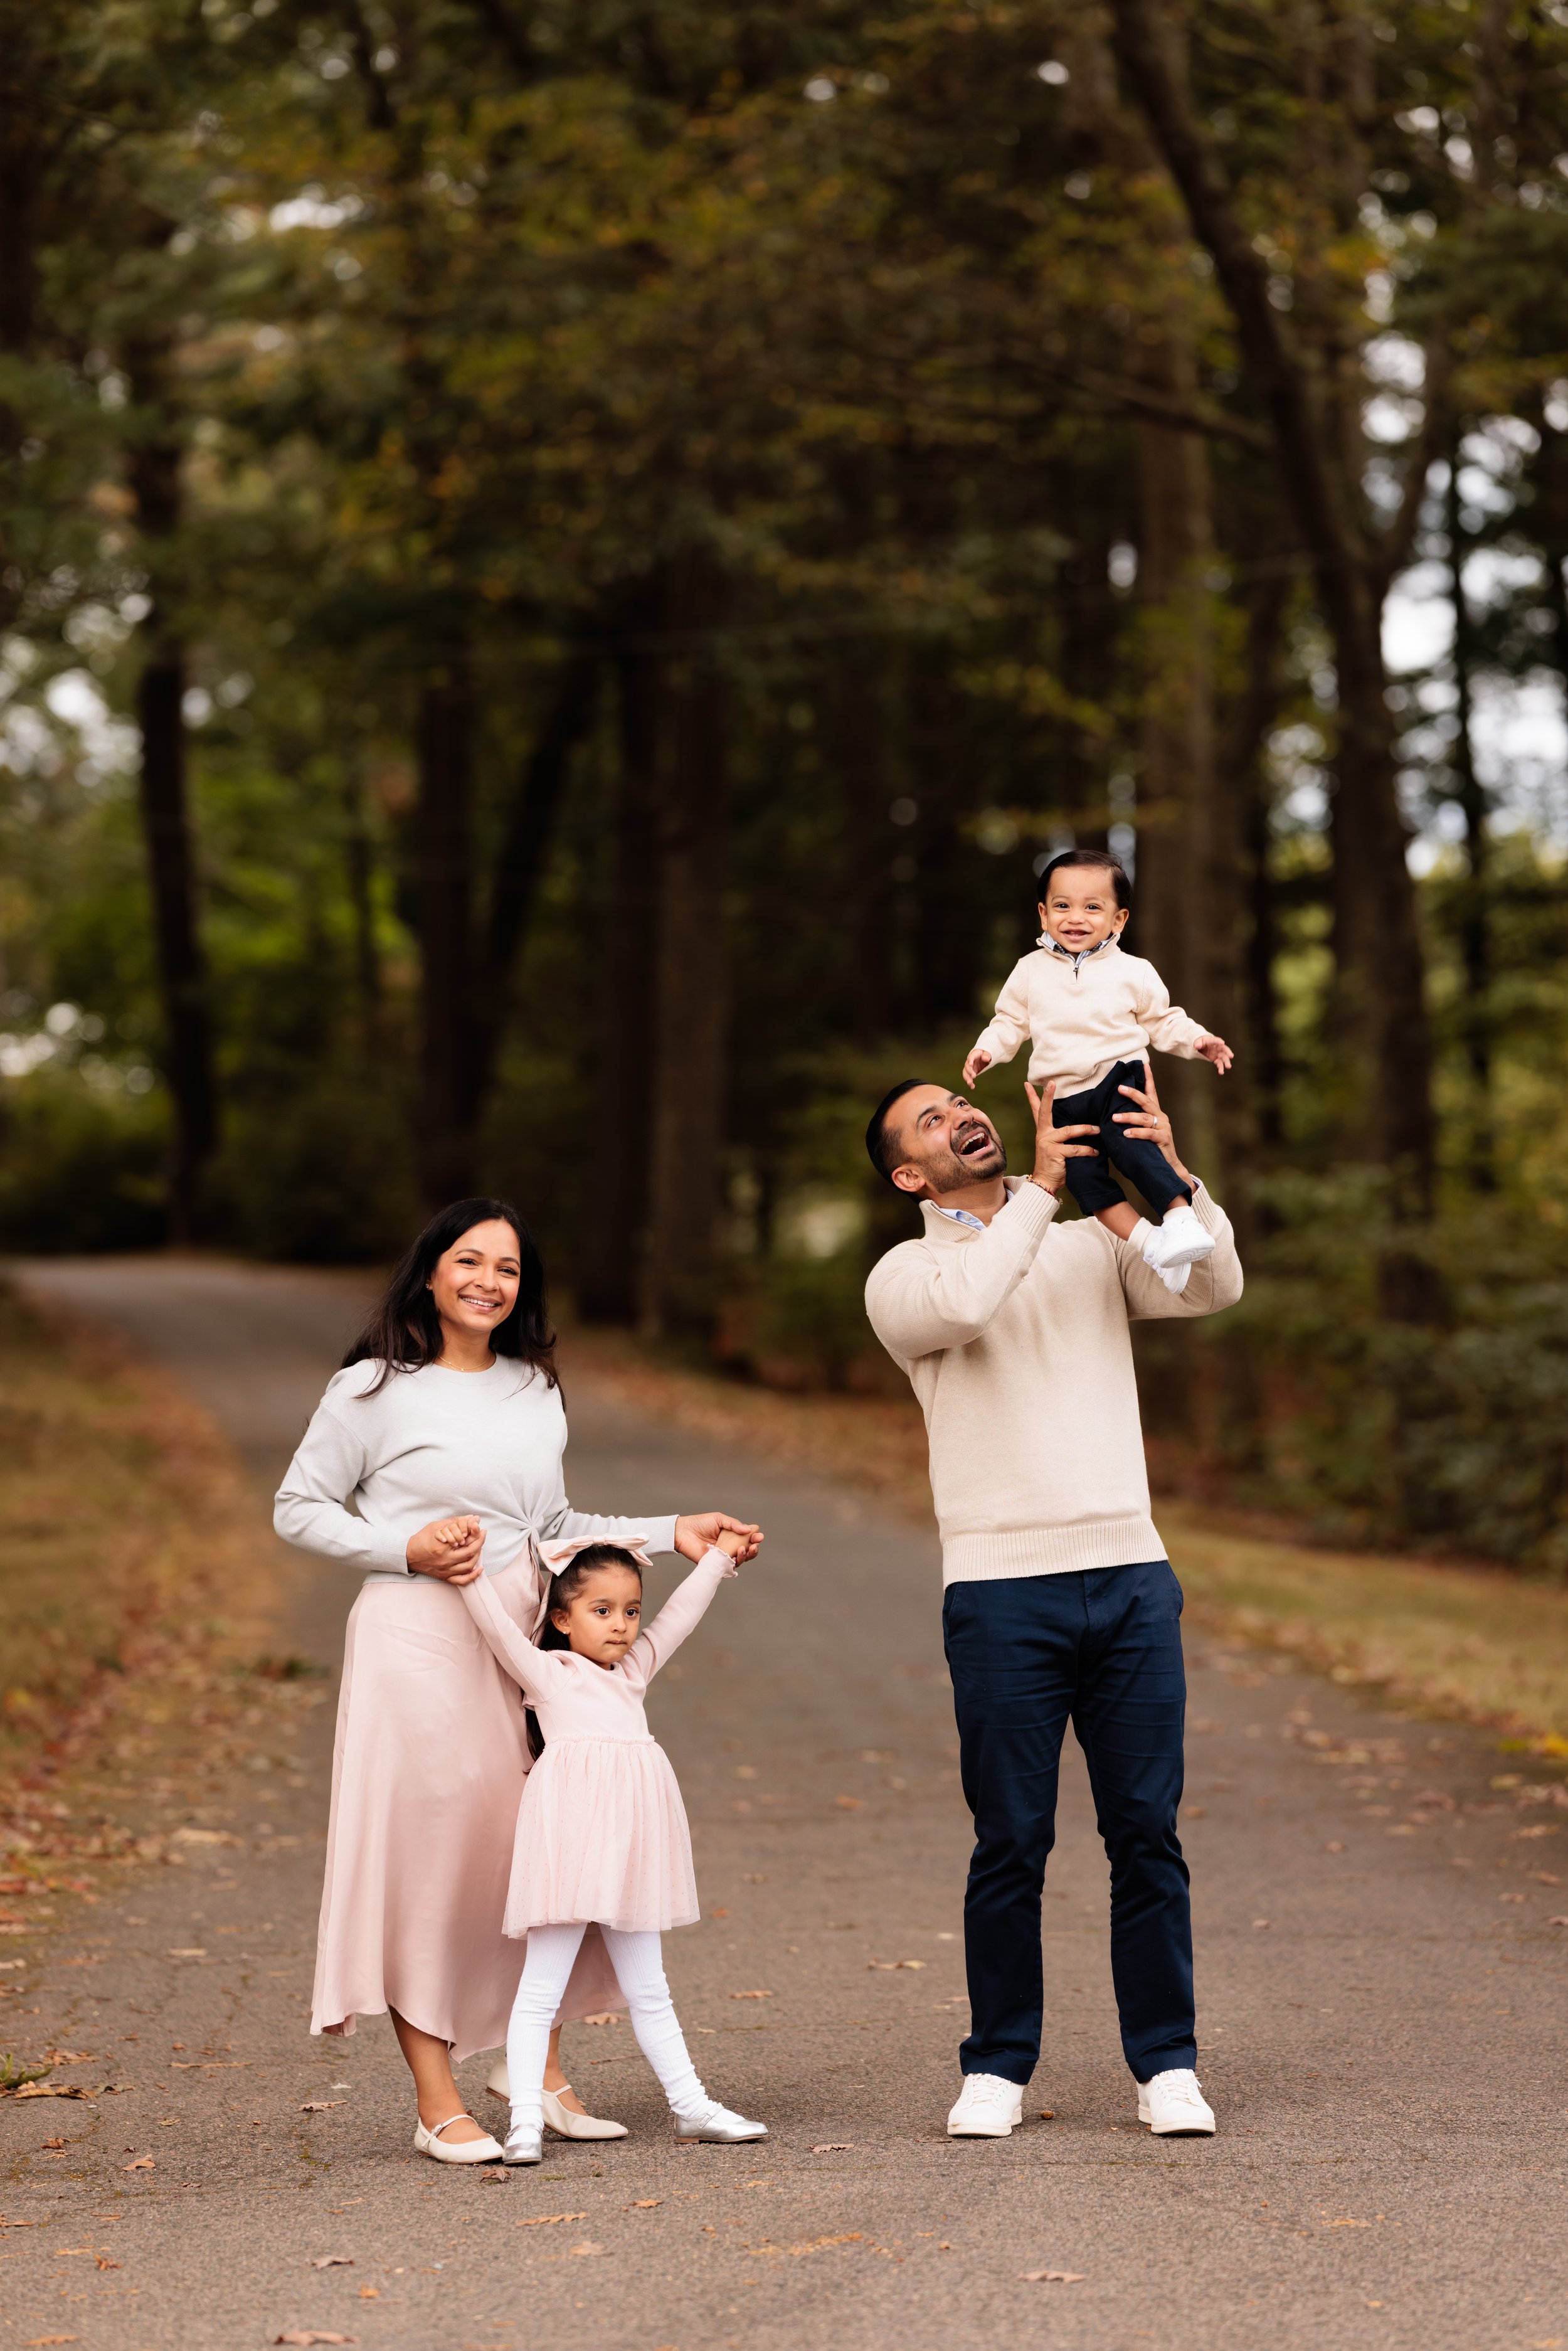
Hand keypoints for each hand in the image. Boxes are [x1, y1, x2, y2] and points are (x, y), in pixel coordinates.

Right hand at [407, 1514, 485, 1584]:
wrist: (408, 1556)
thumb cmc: (421, 1540)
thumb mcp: (435, 1527)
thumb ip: (454, 1522)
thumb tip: (471, 1518)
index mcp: (442, 1547)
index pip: (466, 1541)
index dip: (476, 1534)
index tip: (479, 1527)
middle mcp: (445, 1561)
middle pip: (470, 1553)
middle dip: (480, 1542)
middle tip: (482, 1534)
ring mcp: (445, 1571)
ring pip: (469, 1566)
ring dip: (478, 1555)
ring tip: (479, 1546)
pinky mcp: (444, 1577)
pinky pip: (462, 1580)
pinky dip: (473, 1576)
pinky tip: (479, 1569)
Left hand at [675, 1511, 761, 1563]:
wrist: (683, 1532)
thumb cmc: (699, 1523)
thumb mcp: (719, 1519)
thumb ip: (733, 1524)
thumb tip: (748, 1530)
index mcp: (731, 1535)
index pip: (747, 1539)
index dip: (754, 1538)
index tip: (759, 1536)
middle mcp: (729, 1546)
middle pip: (747, 1551)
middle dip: (754, 1549)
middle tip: (755, 1544)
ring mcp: (723, 1556)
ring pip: (740, 1560)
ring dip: (746, 1556)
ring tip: (744, 1549)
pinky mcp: (716, 1564)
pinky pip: (728, 1566)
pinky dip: (735, 1562)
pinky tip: (736, 1555)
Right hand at [962, 1046, 991, 1088]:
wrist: (985, 1057)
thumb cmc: (986, 1054)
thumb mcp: (988, 1053)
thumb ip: (987, 1055)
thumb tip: (985, 1058)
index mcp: (974, 1054)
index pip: (971, 1057)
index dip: (970, 1060)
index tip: (970, 1064)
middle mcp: (970, 1061)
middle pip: (967, 1066)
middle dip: (969, 1072)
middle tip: (973, 1076)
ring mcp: (970, 1067)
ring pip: (966, 1073)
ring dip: (967, 1078)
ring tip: (970, 1084)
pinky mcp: (971, 1073)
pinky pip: (969, 1078)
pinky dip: (970, 1083)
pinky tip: (972, 1087)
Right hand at [1022, 1076, 1098, 1194]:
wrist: (1045, 1183)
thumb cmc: (1054, 1165)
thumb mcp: (1055, 1147)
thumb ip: (1063, 1136)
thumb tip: (1082, 1126)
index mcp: (1043, 1132)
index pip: (1037, 1111)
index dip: (1032, 1097)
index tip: (1028, 1083)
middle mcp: (1043, 1135)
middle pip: (1045, 1112)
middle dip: (1048, 1097)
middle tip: (1051, 1083)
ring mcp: (1048, 1144)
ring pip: (1069, 1131)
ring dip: (1085, 1130)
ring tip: (1097, 1130)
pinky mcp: (1055, 1153)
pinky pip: (1075, 1149)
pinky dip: (1087, 1150)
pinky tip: (1095, 1152)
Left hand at [1112, 1062, 1195, 1187]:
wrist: (1168, 1168)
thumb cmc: (1151, 1150)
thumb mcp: (1142, 1133)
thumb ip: (1133, 1123)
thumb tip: (1113, 1115)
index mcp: (1156, 1114)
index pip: (1151, 1093)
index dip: (1148, 1078)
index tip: (1144, 1065)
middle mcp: (1161, 1117)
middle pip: (1146, 1101)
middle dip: (1132, 1093)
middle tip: (1119, 1088)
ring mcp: (1163, 1127)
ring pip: (1144, 1118)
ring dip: (1128, 1117)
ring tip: (1115, 1117)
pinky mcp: (1163, 1139)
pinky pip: (1148, 1134)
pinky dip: (1136, 1133)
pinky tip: (1126, 1134)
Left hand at [1195, 1033, 1233, 1075]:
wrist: (1202, 1046)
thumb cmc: (1201, 1042)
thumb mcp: (1198, 1041)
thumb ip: (1198, 1043)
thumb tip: (1197, 1046)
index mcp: (1212, 1041)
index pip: (1215, 1040)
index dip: (1218, 1041)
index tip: (1222, 1043)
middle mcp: (1217, 1047)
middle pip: (1224, 1049)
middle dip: (1228, 1052)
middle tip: (1231, 1056)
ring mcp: (1218, 1053)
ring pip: (1224, 1058)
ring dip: (1226, 1062)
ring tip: (1228, 1067)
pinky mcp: (1216, 1059)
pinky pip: (1219, 1063)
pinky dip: (1220, 1068)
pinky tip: (1221, 1072)